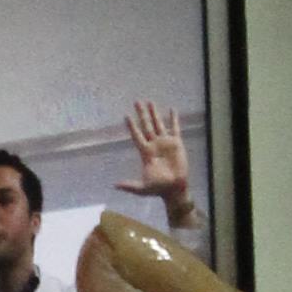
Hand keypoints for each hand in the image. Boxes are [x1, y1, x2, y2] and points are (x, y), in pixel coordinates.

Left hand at [114, 100, 191, 214]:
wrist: (175, 188)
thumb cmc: (158, 188)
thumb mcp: (142, 188)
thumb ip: (130, 186)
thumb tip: (115, 185)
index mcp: (146, 152)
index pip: (137, 135)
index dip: (132, 126)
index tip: (127, 115)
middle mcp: (154, 145)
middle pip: (146, 125)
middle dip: (142, 114)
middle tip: (137, 102)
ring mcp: (165, 143)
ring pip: (159, 124)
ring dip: (155, 113)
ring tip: (150, 102)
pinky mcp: (176, 143)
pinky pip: (175, 128)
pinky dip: (174, 119)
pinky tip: (172, 110)